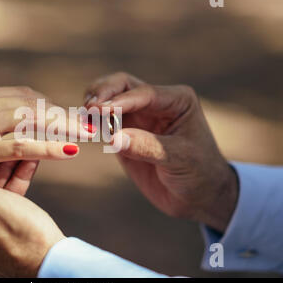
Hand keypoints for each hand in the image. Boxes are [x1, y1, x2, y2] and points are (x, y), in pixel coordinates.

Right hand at [0, 86, 85, 206]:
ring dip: (63, 127)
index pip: (24, 95)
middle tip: (87, 125)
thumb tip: (31, 118)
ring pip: (31, 120)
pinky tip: (70, 151)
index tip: (72, 117)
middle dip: (63, 114)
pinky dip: (50, 147)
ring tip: (86, 134)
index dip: (52, 105)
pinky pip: (22, 145)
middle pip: (32, 103)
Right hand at [85, 72, 237, 231]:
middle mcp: (155, 103)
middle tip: (88, 109)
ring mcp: (139, 117)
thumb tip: (113, 139)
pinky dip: (92, 122)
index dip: (121, 100)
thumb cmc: (199, 173)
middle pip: (122, 85)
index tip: (100, 110)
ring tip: (83, 117)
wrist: (198, 196)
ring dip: (94, 104)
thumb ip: (146, 147)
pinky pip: (104, 121)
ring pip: (109, 99)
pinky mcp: (125, 133)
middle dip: (103, 93)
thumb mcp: (179, 159)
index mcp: (176, 100)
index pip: (144, 93)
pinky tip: (84, 128)